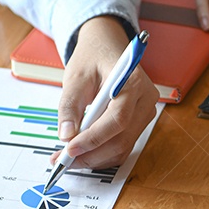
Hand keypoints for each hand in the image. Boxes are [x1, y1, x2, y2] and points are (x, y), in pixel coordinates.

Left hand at [52, 17, 157, 168]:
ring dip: (94, 158)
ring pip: (122, 147)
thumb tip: (66, 135)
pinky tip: (82, 153)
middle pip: (121, 139)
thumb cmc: (93, 58)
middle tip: (62, 160)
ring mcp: (146, 113)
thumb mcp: (75, 76)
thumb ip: (70, 106)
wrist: (106, 48)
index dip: (93, 138)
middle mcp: (146, 100)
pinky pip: (123, 146)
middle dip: (90, 154)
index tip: (69, 149)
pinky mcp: (139, 122)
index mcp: (133, 82)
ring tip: (68, 158)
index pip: (117, 119)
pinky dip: (101, 154)